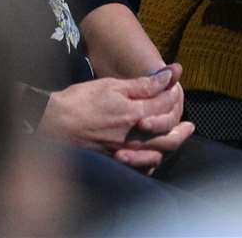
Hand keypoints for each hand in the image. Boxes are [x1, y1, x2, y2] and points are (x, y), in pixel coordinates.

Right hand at [38, 65, 193, 171]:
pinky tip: (153, 156)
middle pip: (167, 136)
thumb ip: (143, 84)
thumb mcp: (112, 86)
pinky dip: (149, 162)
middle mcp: (132, 136)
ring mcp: (123, 150)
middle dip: (181, 130)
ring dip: (168, 146)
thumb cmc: (81, 100)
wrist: (52, 123)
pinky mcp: (113, 160)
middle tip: (189, 127)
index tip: (175, 84)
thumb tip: (169, 75)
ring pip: (155, 153)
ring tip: (175, 141)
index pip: (164, 105)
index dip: (172, 93)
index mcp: (134, 114)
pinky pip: (138, 166)